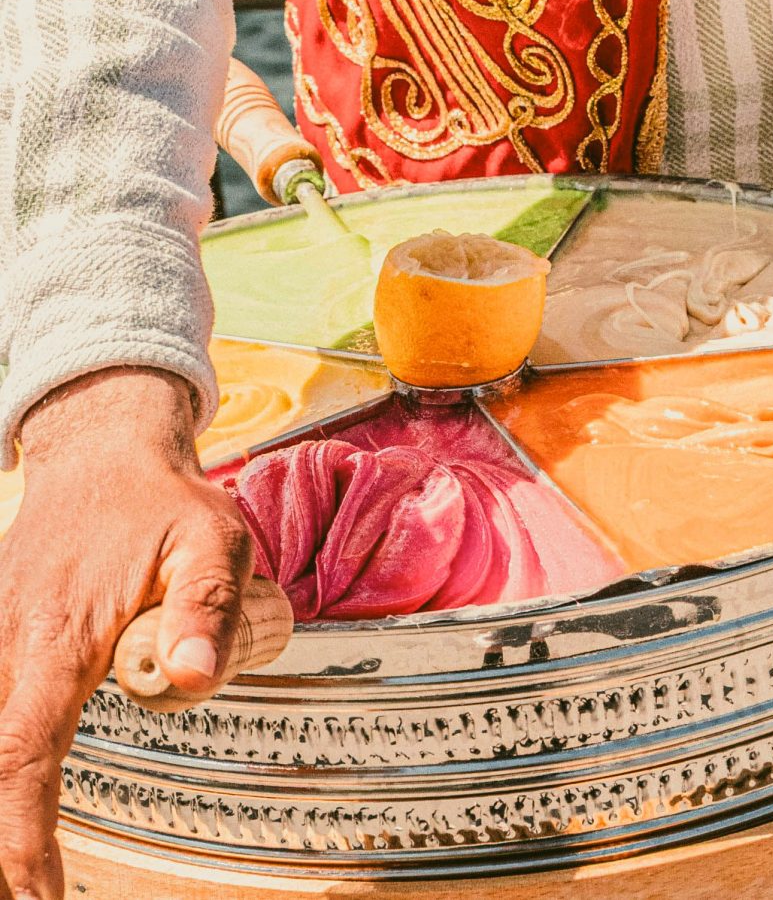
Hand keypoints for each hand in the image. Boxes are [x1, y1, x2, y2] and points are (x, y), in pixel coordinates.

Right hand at [0, 367, 251, 899]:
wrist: (103, 457)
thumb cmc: (163, 502)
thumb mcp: (211, 542)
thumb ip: (207, 608)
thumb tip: (195, 680)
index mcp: (60, 634)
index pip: (21, 755)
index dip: (21, 836)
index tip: (40, 894)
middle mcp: (11, 640)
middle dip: (2, 840)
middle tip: (33, 895)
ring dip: (0, 800)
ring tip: (22, 872)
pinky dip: (5, 753)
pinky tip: (14, 792)